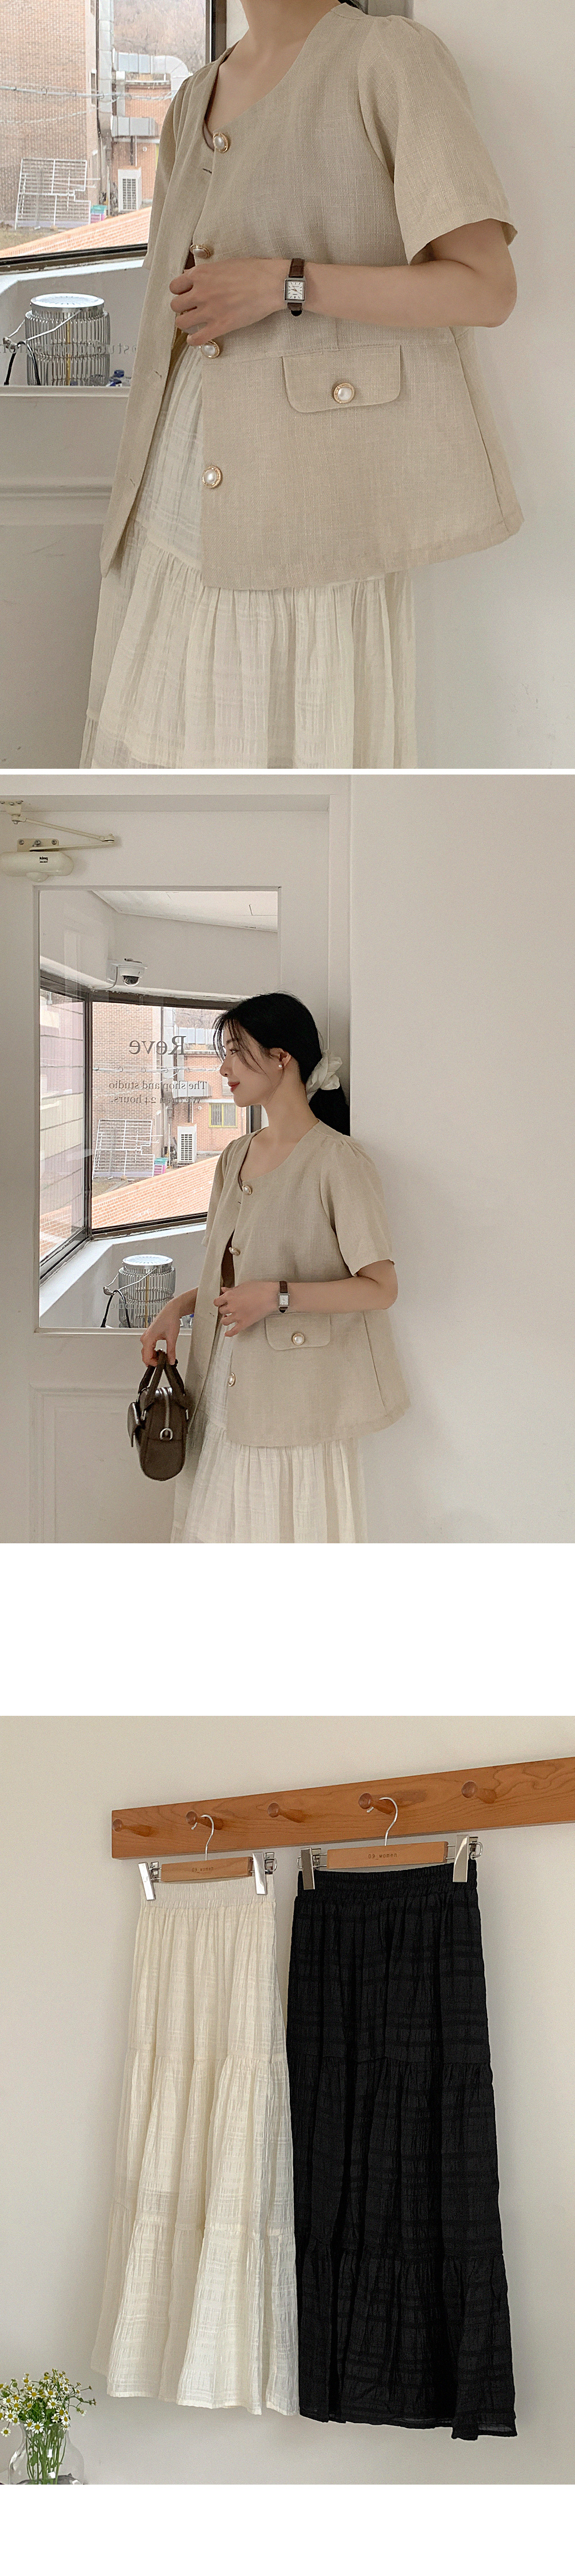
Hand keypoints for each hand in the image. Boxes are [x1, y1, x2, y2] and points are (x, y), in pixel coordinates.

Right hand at [140, 1300, 180, 1368]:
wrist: (171, 1311)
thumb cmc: (169, 1319)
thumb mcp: (172, 1338)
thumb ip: (171, 1351)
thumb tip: (171, 1361)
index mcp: (148, 1339)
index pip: (147, 1358)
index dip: (154, 1363)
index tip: (162, 1364)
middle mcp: (145, 1338)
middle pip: (145, 1356)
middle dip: (154, 1360)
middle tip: (164, 1361)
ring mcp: (146, 1336)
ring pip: (147, 1352)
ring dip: (154, 1356)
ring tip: (165, 1355)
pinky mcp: (150, 1335)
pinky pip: (149, 1347)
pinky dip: (154, 1351)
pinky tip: (161, 1351)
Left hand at [169, 257, 287, 343]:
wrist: (270, 284)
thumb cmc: (253, 271)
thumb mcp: (225, 264)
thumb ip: (207, 272)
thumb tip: (194, 276)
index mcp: (201, 274)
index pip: (175, 286)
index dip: (179, 291)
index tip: (185, 295)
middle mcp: (201, 292)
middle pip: (175, 305)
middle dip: (181, 308)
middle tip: (189, 309)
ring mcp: (209, 310)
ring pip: (181, 322)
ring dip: (185, 324)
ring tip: (192, 324)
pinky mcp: (219, 326)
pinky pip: (197, 339)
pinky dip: (193, 341)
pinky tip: (196, 339)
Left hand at [214, 1280, 278, 1335]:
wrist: (270, 1296)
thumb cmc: (259, 1289)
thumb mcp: (243, 1286)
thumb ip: (231, 1289)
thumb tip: (224, 1290)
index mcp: (230, 1296)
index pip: (217, 1302)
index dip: (219, 1302)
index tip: (220, 1303)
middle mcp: (232, 1306)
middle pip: (221, 1311)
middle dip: (224, 1310)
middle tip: (228, 1309)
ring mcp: (237, 1316)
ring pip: (225, 1321)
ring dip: (225, 1319)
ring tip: (228, 1318)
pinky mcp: (244, 1323)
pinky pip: (234, 1331)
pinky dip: (229, 1333)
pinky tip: (227, 1333)